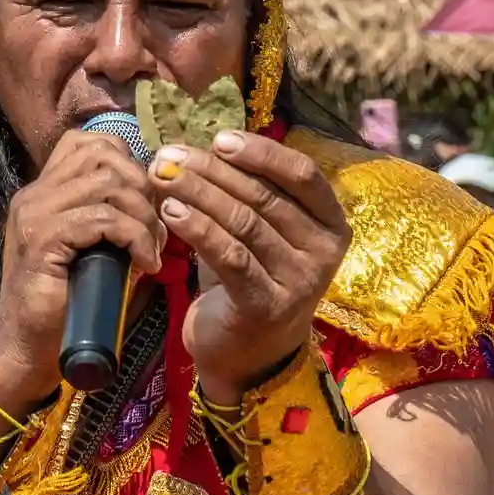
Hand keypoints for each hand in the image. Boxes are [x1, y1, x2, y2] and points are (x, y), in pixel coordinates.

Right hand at [0, 130, 166, 408]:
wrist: (27, 349)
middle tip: (157, 228)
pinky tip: (145, 264)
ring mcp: (34, 214)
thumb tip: (160, 202)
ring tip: (153, 248)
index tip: (148, 203)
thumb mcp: (93, 251)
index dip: (129, 163)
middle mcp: (34, 194)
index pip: (89, 143)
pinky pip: (102, 219)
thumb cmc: (65, 305)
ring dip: (143, 215)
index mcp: (43, 191)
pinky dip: (134, 237)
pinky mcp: (42, 241)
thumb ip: (112, 220)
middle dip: (142, 188)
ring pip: (106, 183)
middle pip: (103, 154)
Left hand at [149, 131, 349, 403]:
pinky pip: (230, 257)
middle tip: (169, 156)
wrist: (248, 355)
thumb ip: (246, 192)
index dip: (262, 153)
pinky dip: (198, 230)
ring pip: (244, 222)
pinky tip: (171, 212)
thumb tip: (199, 143)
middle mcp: (324, 252)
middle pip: (264, 196)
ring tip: (162, 177)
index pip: (303, 175)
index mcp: (331, 224)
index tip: (219, 139)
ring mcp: (300, 282)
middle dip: (211, 171)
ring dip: (197, 193)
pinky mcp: (268, 306)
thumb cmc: (252, 279)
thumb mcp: (259, 231)